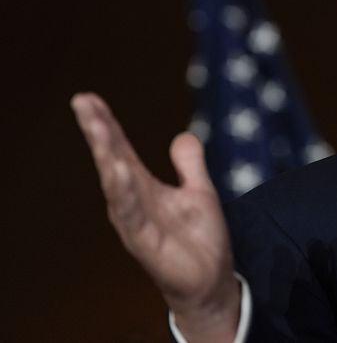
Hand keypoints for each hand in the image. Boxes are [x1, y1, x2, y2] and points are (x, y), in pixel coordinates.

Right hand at [72, 93, 239, 341]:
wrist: (210, 279)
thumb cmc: (199, 239)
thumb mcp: (199, 192)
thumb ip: (189, 164)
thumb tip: (182, 134)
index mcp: (144, 187)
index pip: (120, 149)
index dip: (106, 124)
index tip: (88, 98)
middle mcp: (133, 202)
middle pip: (111, 160)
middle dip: (98, 132)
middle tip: (83, 103)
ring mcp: (135, 222)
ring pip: (115, 184)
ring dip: (106, 155)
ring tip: (97, 127)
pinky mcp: (144, 243)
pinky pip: (131, 215)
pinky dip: (124, 193)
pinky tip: (118, 170)